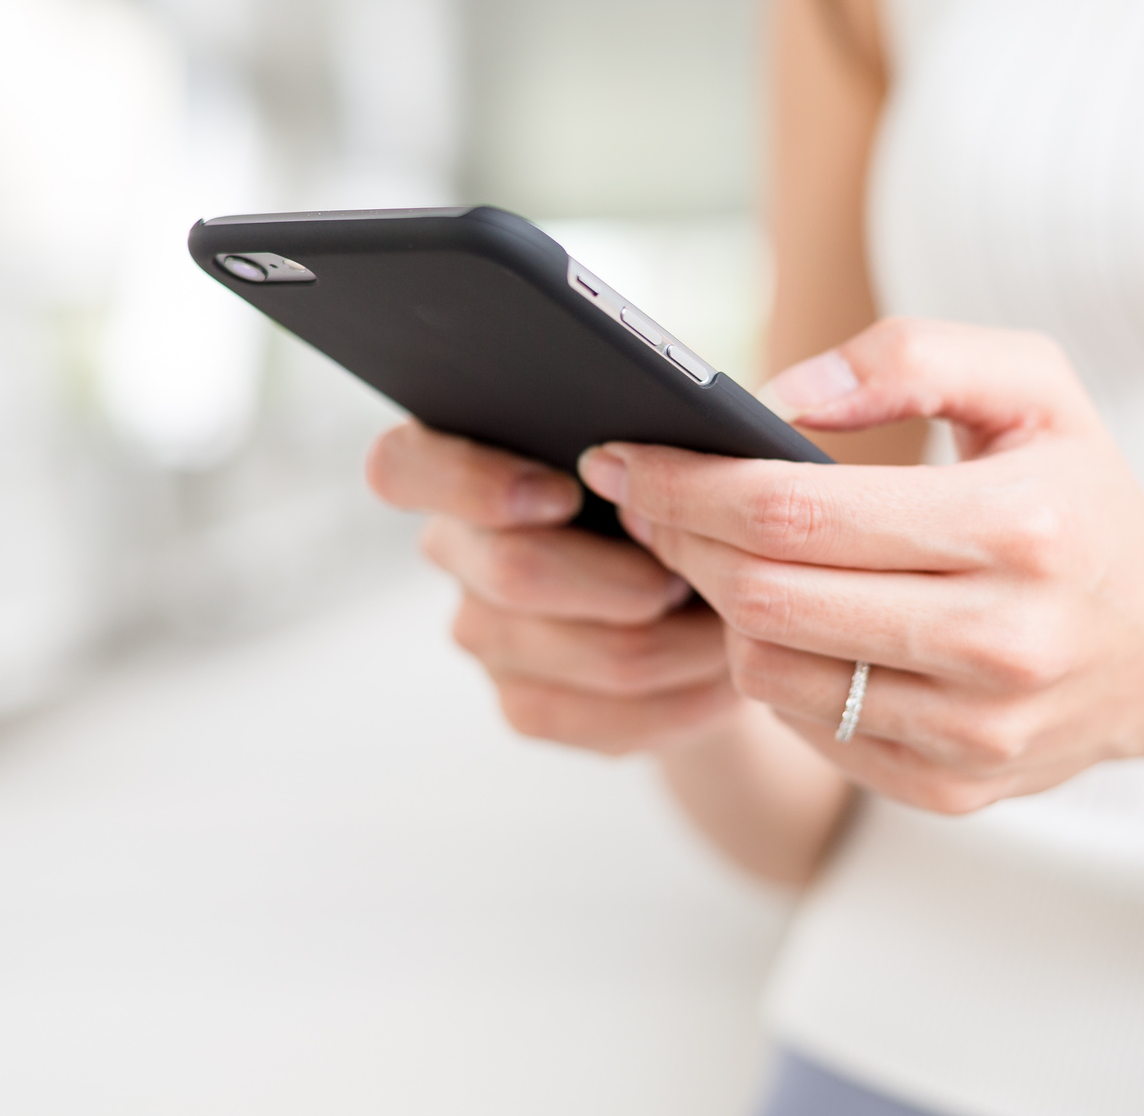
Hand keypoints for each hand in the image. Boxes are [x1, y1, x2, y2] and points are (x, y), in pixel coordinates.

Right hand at [366, 421, 740, 754]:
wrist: (692, 604)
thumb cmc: (673, 495)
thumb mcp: (671, 441)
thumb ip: (664, 426)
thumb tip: (704, 436)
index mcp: (460, 461)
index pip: (402, 467)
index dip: (471, 482)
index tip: (561, 492)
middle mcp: (455, 550)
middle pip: (518, 572)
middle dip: (632, 577)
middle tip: (699, 570)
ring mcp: (484, 635)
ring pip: (596, 653)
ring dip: (687, 642)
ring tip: (741, 619)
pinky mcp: (525, 706)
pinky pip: (612, 717)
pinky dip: (686, 697)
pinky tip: (722, 675)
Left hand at [578, 319, 1143, 812]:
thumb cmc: (1078, 498)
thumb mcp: (1031, 386)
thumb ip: (908, 357)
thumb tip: (772, 397)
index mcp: (1017, 527)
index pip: (795, 511)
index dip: (687, 483)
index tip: (622, 456)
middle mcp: (1001, 641)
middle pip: (763, 596)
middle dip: (679, 540)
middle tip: (646, 500)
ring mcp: (975, 730)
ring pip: (769, 672)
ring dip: (717, 607)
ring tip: (716, 554)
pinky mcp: (953, 788)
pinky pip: (807, 727)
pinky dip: (773, 668)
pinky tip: (782, 620)